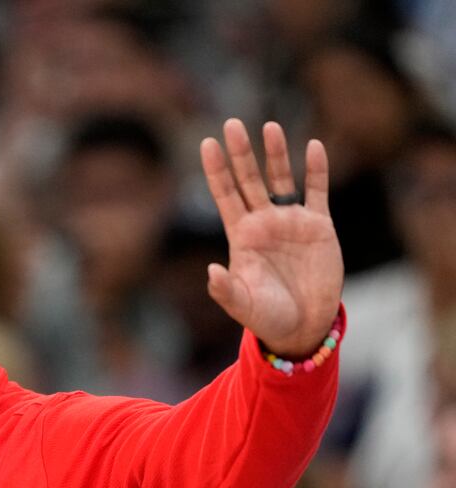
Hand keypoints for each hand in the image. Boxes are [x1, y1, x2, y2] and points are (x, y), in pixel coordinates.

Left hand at [200, 119, 343, 357]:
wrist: (303, 326)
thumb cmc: (266, 317)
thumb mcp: (242, 305)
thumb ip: (225, 289)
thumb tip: (211, 271)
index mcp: (241, 236)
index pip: (225, 195)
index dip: (216, 170)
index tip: (207, 143)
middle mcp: (263, 222)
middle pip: (249, 180)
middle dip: (241, 153)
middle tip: (232, 124)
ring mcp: (291, 221)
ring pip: (281, 179)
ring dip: (276, 154)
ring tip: (269, 127)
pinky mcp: (319, 226)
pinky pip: (317, 191)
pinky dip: (316, 170)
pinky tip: (313, 146)